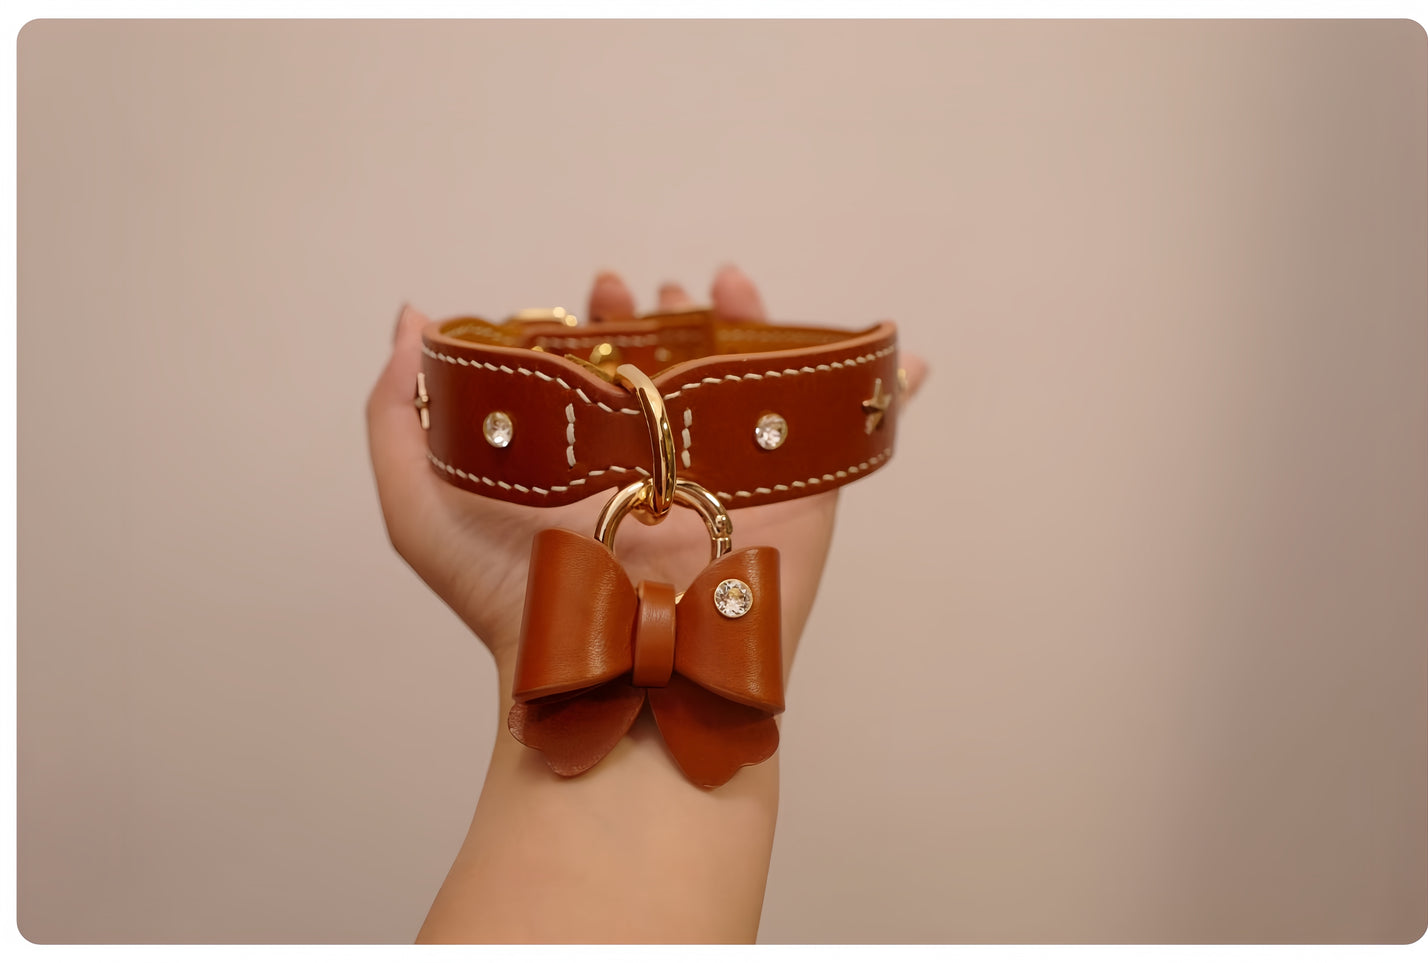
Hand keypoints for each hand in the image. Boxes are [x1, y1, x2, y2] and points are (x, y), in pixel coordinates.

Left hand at [366, 266, 927, 689]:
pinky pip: (847, 436)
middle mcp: (664, 465)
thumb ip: (396, 417)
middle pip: (683, 371)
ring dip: (753, 329)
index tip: (592, 292)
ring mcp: (735, 477)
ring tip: (727, 287)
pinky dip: (887, 394)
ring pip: (757, 386)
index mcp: (592, 461)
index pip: (608, 372)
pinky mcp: (798, 498)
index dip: (600, 321)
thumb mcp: (420, 509)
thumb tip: (412, 321)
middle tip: (655, 292)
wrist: (608, 671)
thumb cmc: (515, 602)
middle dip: (671, 318)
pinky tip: (905, 358)